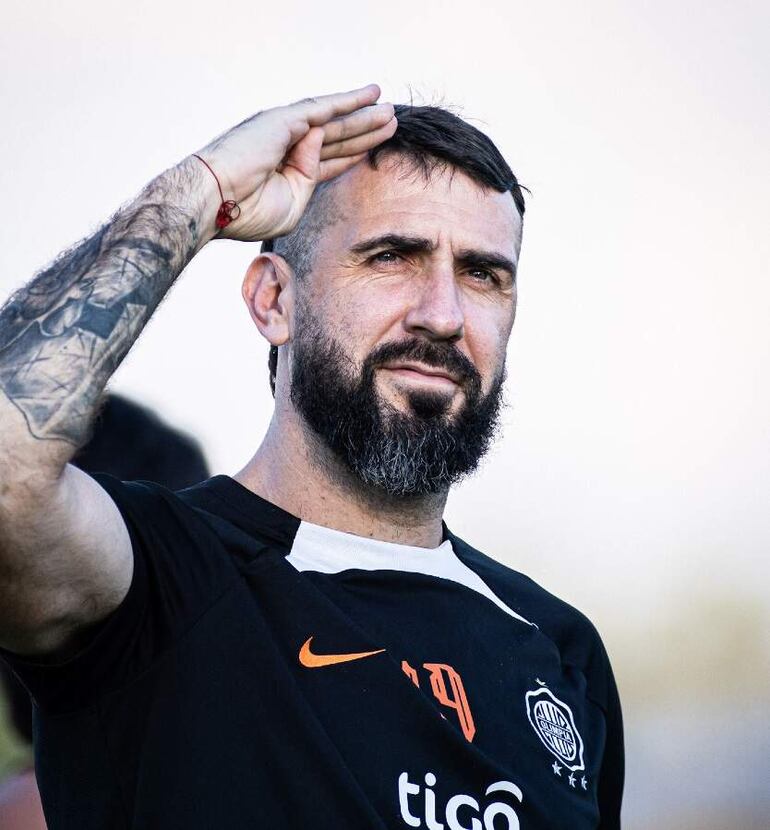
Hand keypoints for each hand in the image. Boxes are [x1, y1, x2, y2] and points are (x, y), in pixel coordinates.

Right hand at [193, 84, 396, 241]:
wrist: (217, 201)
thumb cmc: (247, 212)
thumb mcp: (293, 205)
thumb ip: (311, 181)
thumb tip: (319, 146)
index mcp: (288, 172)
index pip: (328, 161)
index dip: (353, 155)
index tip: (373, 150)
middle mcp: (287, 147)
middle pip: (337, 140)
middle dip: (364, 132)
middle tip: (390, 124)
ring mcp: (286, 132)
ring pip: (335, 122)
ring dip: (363, 116)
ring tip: (390, 111)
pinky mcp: (285, 120)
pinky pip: (324, 109)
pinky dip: (348, 101)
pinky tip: (369, 96)